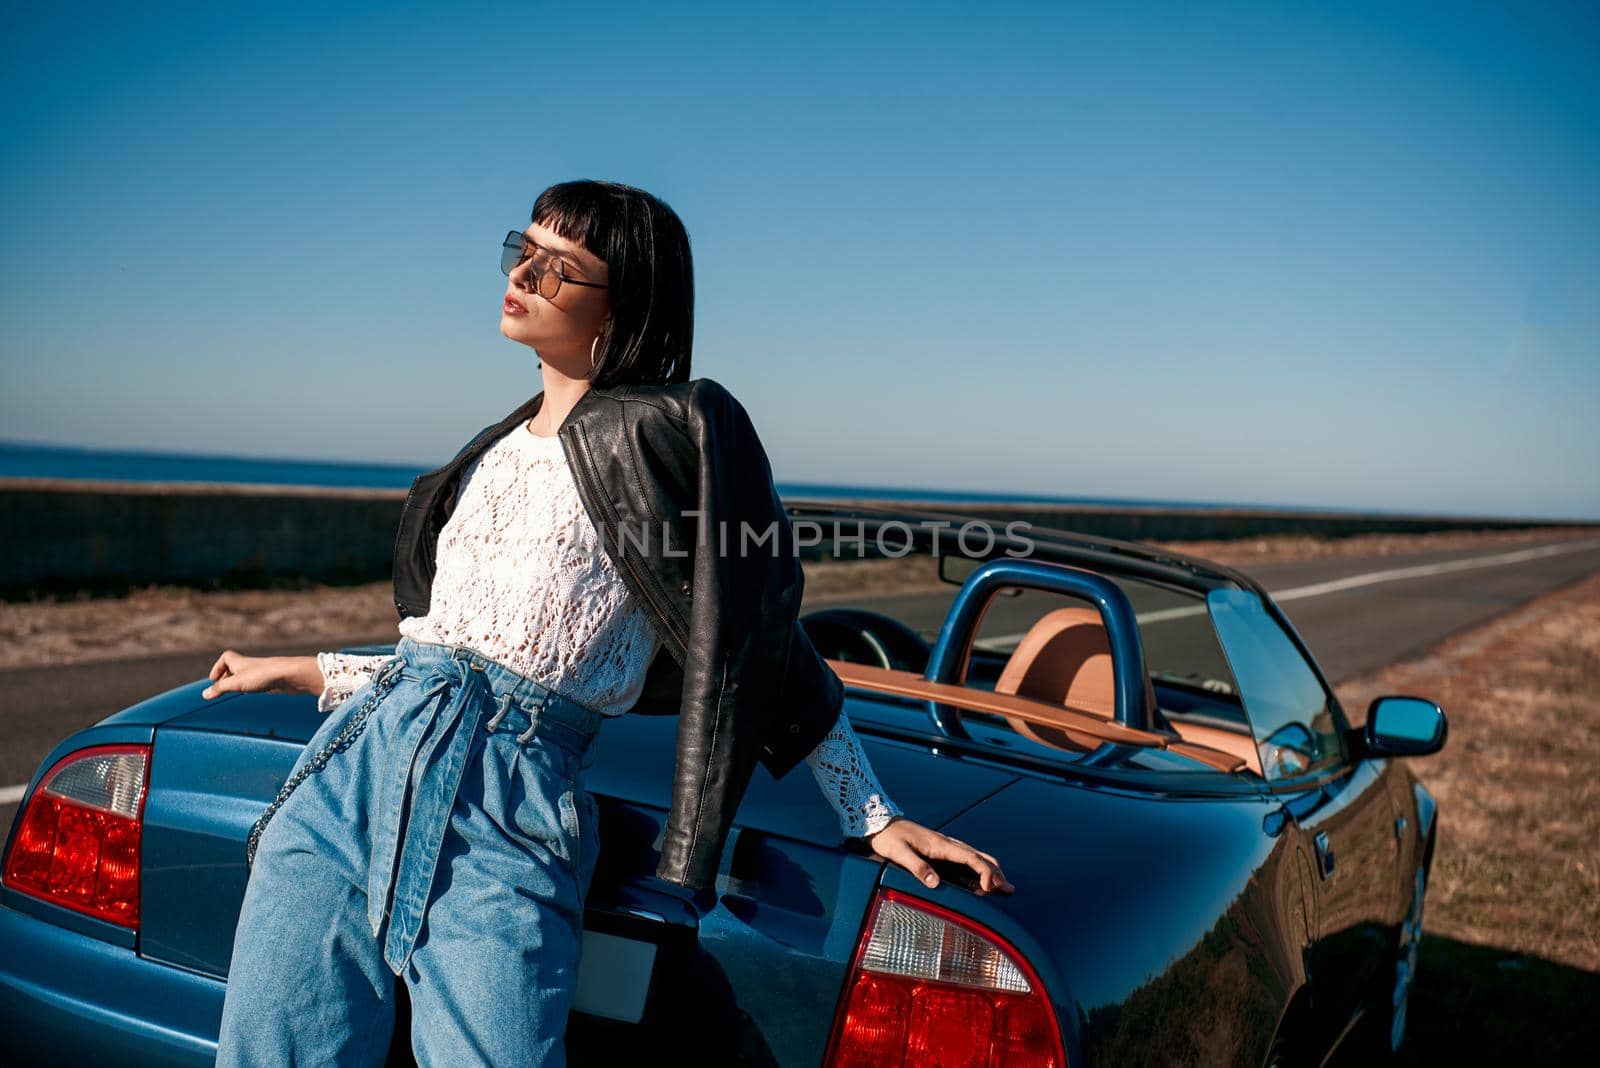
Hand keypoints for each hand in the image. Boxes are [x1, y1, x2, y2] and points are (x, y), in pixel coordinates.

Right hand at [202, 651, 321, 698]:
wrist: (291, 675)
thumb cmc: (264, 676)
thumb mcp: (237, 683)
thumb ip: (220, 689)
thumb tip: (204, 694)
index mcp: (240, 662)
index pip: (226, 657)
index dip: (218, 667)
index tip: (214, 680)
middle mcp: (251, 665)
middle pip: (236, 667)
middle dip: (227, 677)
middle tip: (222, 690)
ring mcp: (262, 672)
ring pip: (248, 676)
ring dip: (241, 683)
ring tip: (238, 692)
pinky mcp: (272, 680)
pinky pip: (260, 682)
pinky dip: (255, 687)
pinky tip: (257, 692)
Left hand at [865, 816, 1014, 894]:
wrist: (881, 822)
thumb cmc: (889, 838)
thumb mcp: (899, 853)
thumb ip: (917, 867)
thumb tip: (935, 883)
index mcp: (941, 845)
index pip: (971, 858)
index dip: (984, 873)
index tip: (989, 888)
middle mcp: (947, 843)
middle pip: (980, 856)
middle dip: (996, 873)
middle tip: (1009, 889)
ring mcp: (945, 845)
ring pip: (976, 856)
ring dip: (990, 869)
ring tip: (1002, 884)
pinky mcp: (940, 848)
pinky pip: (966, 857)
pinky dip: (979, 867)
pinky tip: (981, 876)